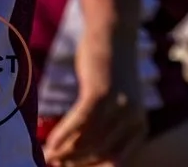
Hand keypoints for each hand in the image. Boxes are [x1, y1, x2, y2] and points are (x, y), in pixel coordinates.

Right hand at [41, 29, 146, 166]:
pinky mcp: (101, 92)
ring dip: (64, 151)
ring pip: (86, 140)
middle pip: (97, 153)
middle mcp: (134, 118)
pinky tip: (49, 144)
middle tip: (52, 163)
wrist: (113, 33)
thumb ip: (106, 130)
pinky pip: (79, 122)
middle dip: (72, 162)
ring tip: (47, 155)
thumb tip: (78, 160)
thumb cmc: (109, 73)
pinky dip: (62, 135)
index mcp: (140, 126)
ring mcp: (119, 105)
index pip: (114, 161)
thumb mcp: (116, 106)